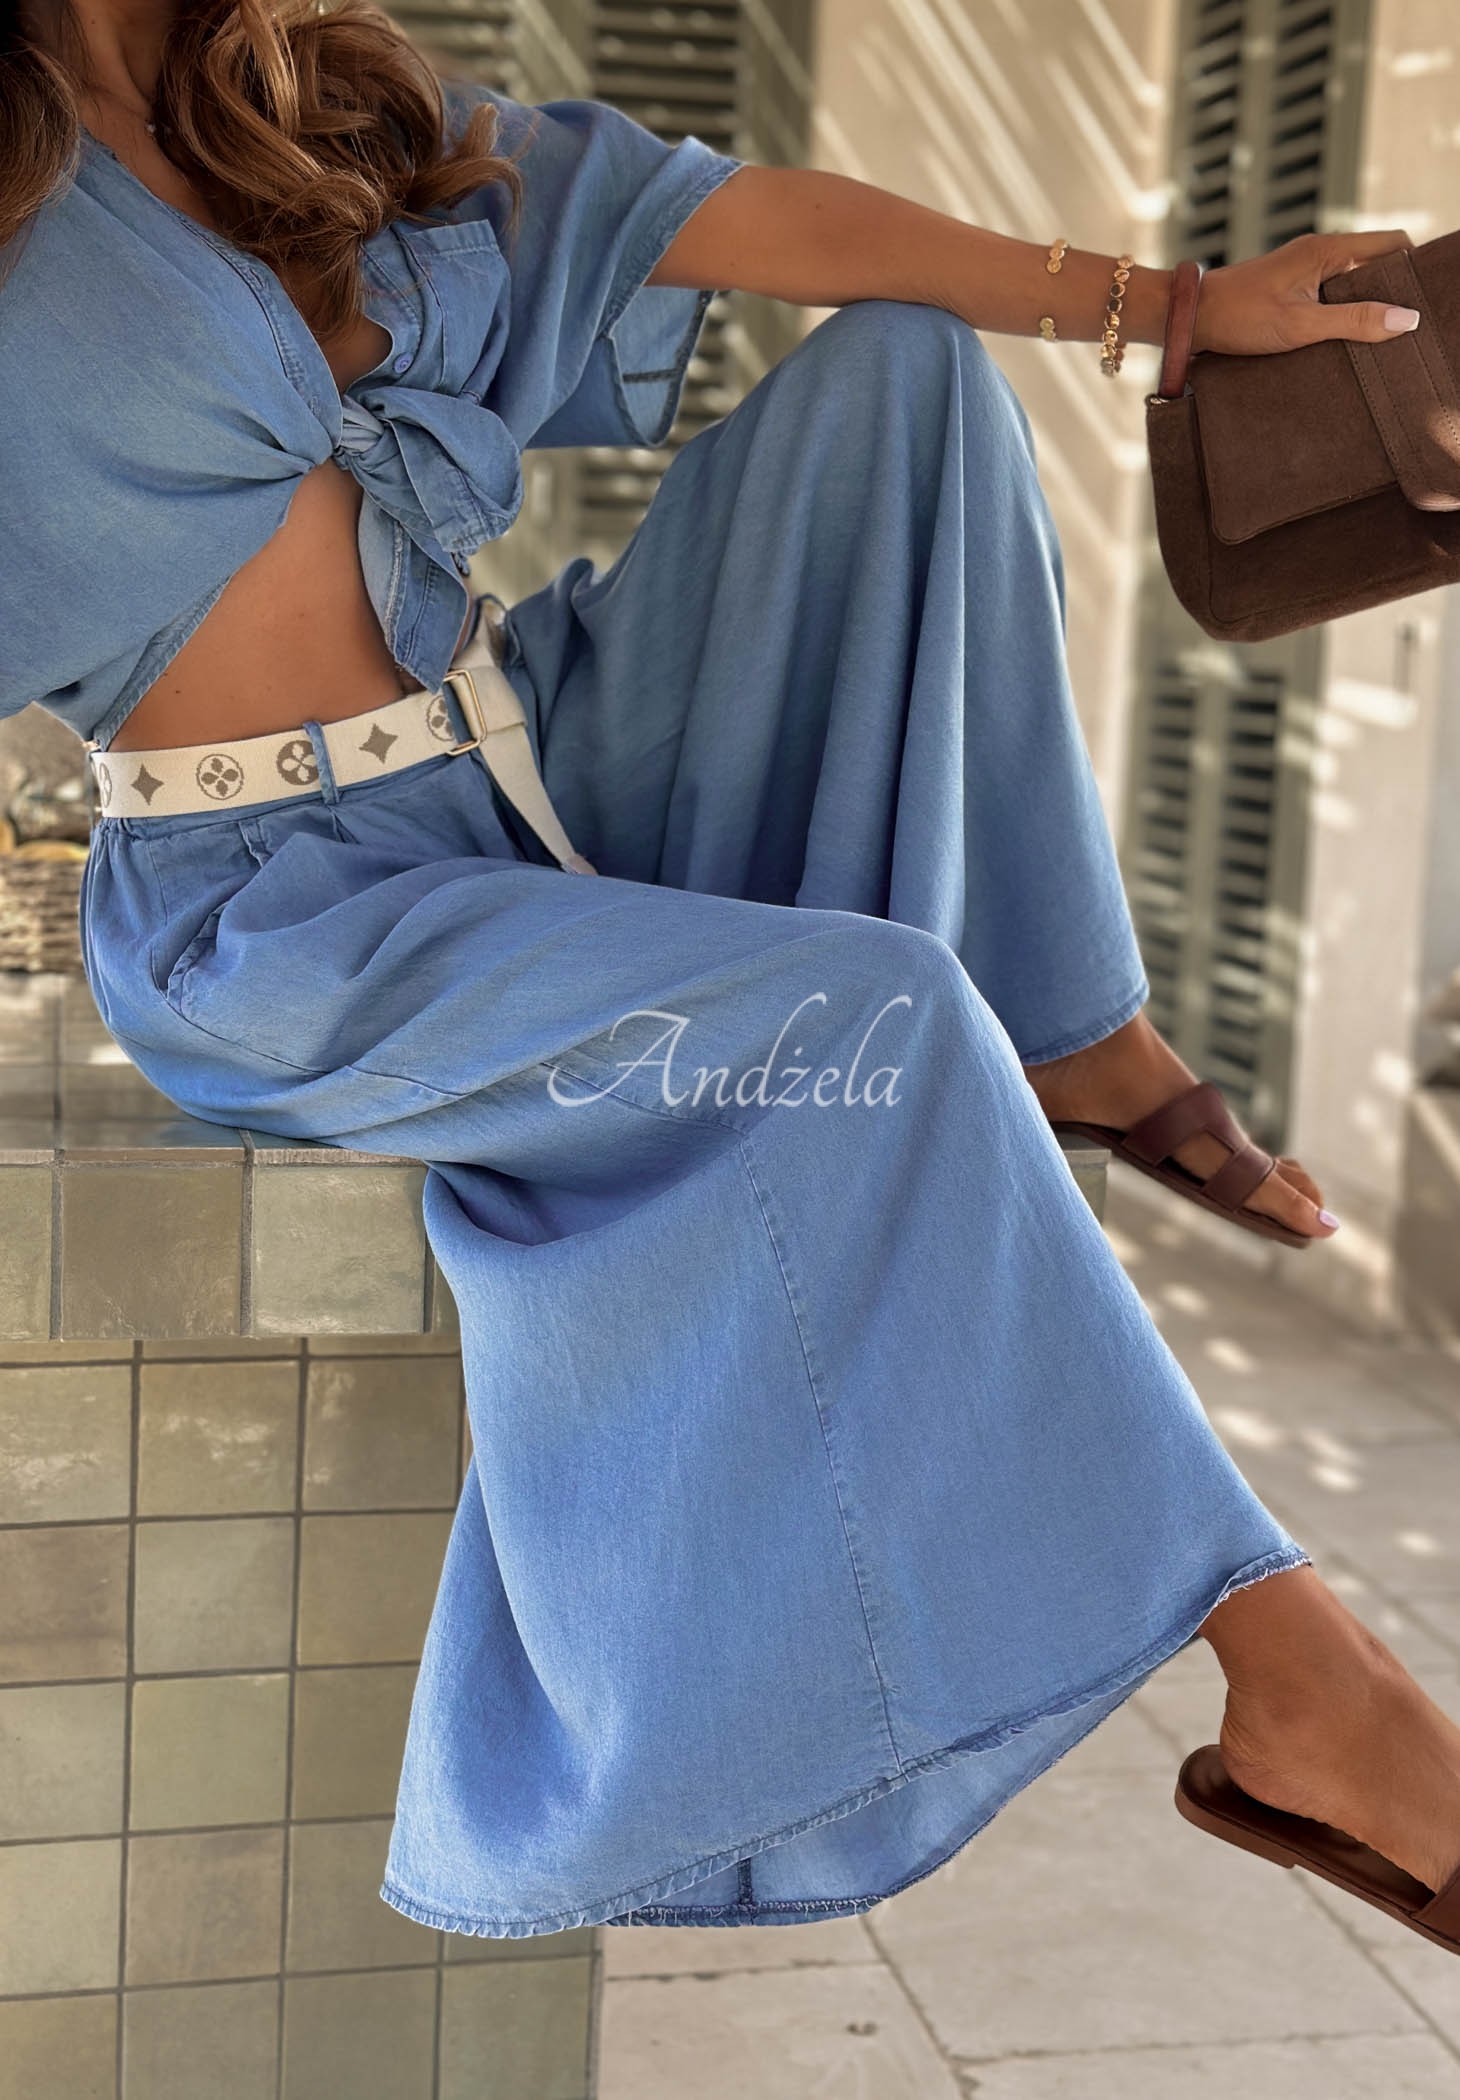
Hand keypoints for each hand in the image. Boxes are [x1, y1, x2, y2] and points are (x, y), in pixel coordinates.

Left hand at [1190, 230, 1419, 356]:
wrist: (1189, 318)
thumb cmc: (1240, 317)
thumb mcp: (1302, 325)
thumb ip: (1355, 320)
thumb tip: (1407, 320)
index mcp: (1329, 250)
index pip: (1392, 244)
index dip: (1413, 267)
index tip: (1423, 298)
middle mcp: (1320, 253)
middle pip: (1376, 263)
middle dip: (1393, 290)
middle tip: (1405, 325)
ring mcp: (1305, 270)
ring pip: (1353, 281)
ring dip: (1366, 305)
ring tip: (1379, 336)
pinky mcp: (1292, 288)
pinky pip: (1330, 294)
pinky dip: (1343, 312)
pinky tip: (1344, 338)